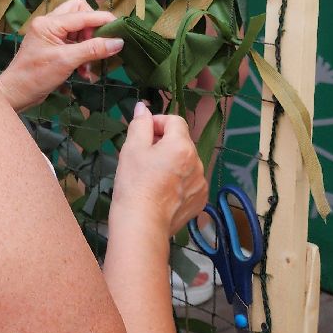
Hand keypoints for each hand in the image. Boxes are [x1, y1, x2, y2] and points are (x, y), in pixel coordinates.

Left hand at [0, 0, 124, 110]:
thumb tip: (118, 42)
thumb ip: (93, 49)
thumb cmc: (35, 76)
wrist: (16, 94)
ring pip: (79, 29)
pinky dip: (83, 55)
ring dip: (89, 46)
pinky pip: (75, 43)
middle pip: (81, 13)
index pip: (83, 13)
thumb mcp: (66, 61)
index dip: (103, 20)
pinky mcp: (54, 47)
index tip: (121, 29)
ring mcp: (51, 35)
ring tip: (89, 66)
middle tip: (98, 47)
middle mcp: (49, 24)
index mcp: (49, 23)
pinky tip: (84, 72)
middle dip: (93, 30)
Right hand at [112, 102, 206, 235]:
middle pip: (181, 142)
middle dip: (163, 143)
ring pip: (186, 162)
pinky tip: (162, 192)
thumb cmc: (134, 184)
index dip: (157, 122)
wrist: (142, 224)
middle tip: (143, 157)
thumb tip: (143, 108)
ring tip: (152, 177)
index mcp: (182, 146)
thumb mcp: (132, 149)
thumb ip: (140, 124)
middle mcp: (197, 162)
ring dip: (172, 163)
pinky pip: (190, 182)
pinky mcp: (200, 200)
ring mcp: (201, 183)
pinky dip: (179, 182)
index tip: (143, 134)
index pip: (175, 120)